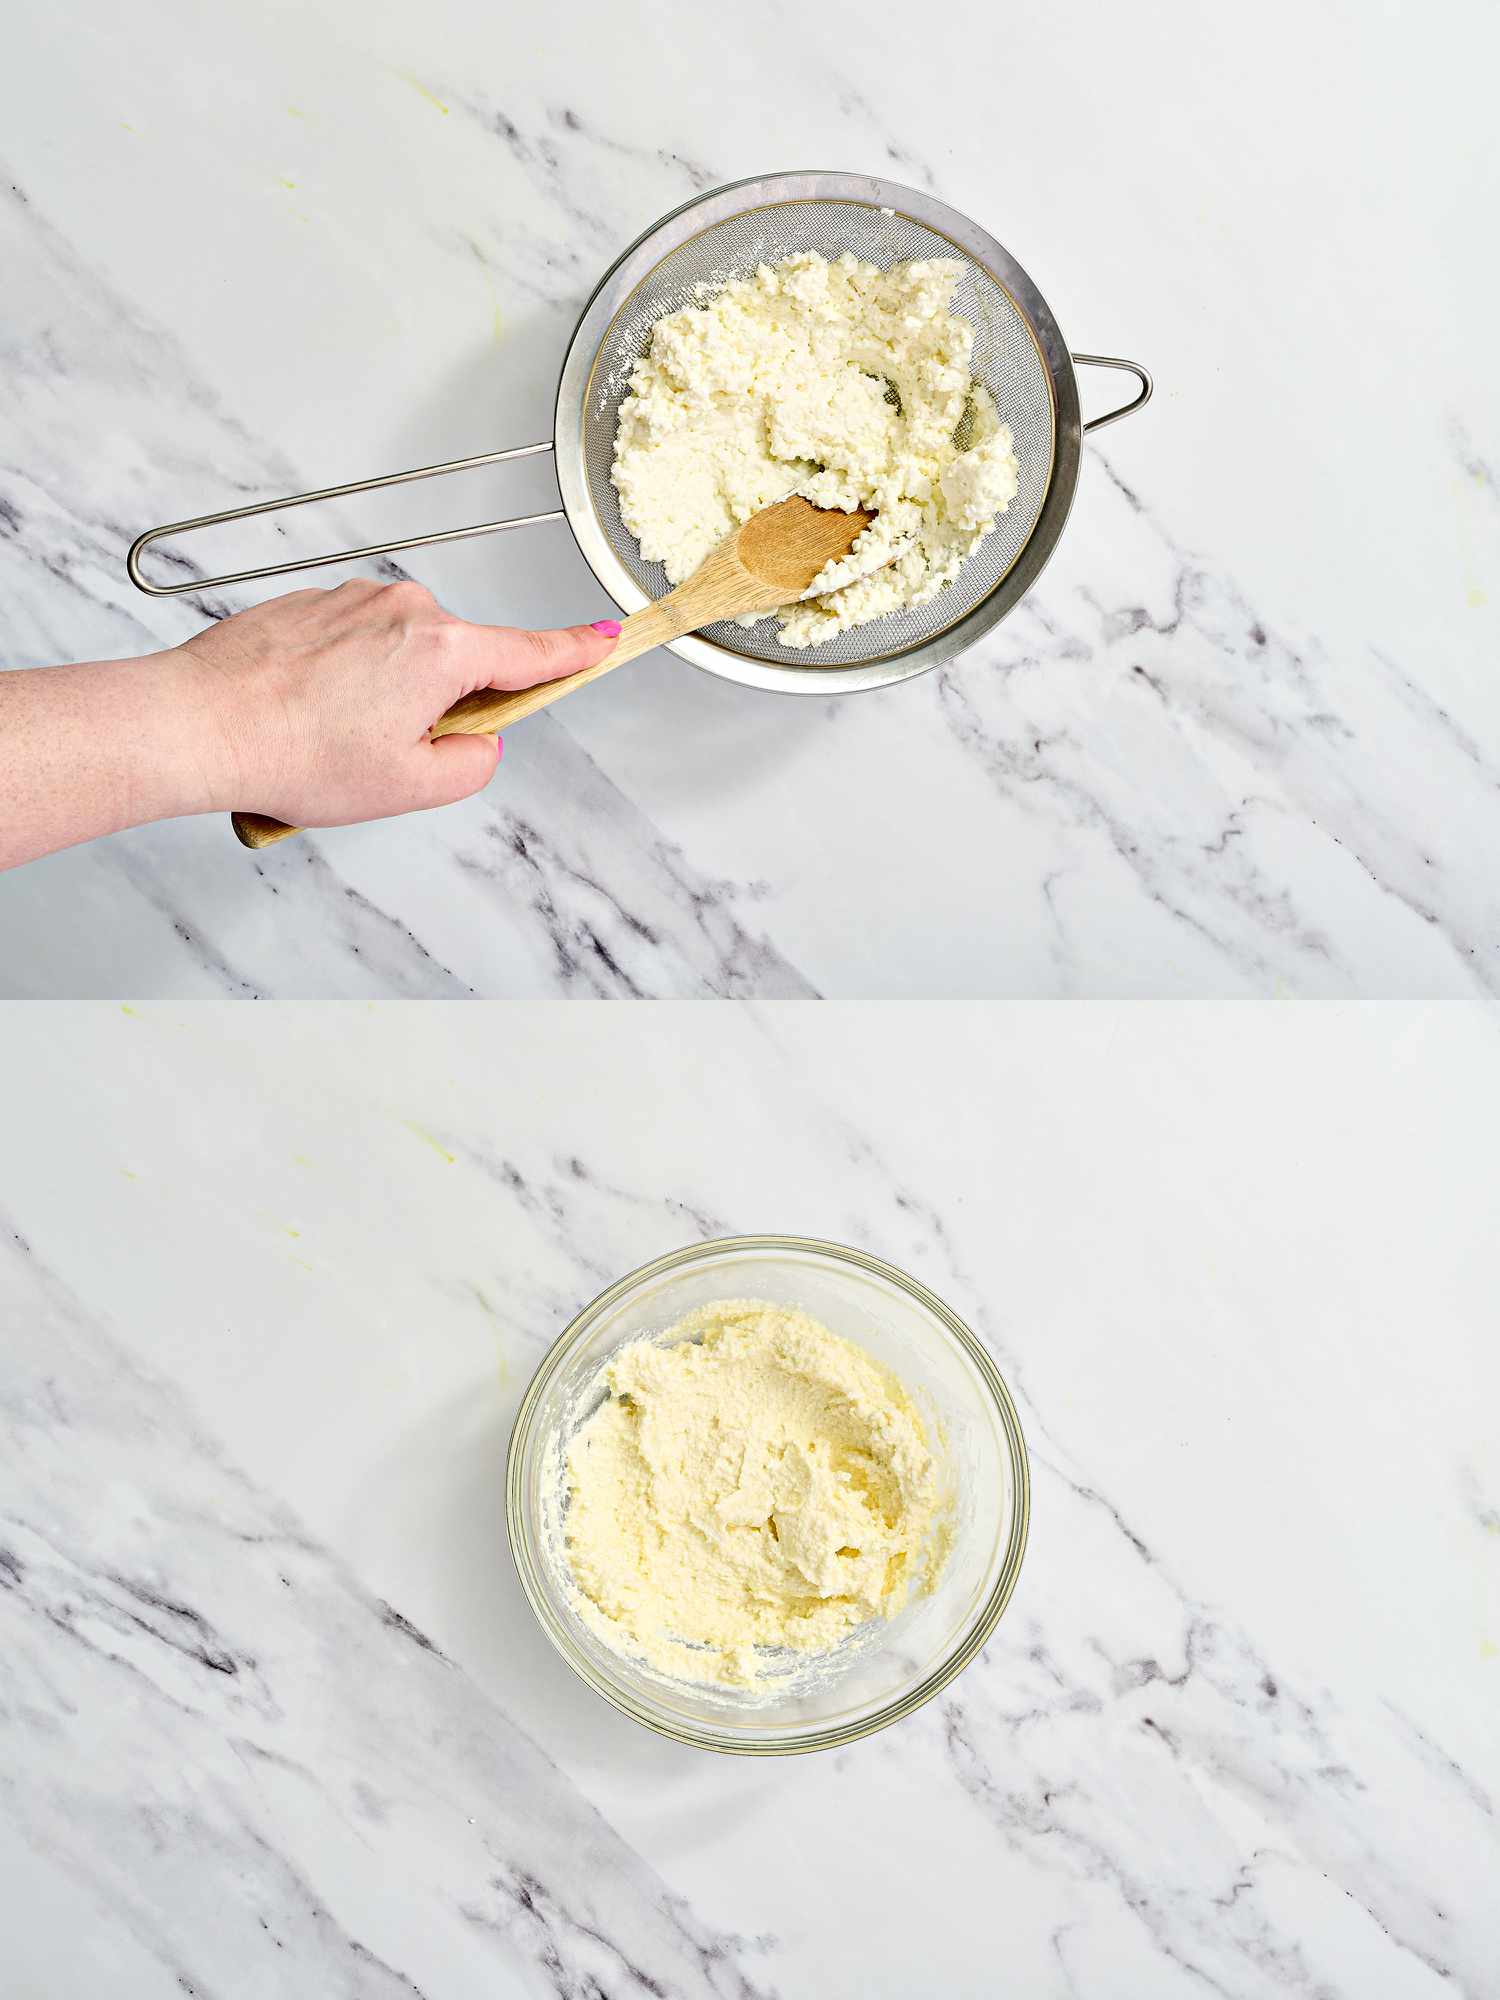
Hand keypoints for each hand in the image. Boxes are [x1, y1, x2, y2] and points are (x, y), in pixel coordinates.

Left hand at [176, 578, 619, 826]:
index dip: (575, 652)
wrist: (198, 723)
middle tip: (389, 756)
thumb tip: (477, 744)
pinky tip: (305, 719)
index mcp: (441, 650)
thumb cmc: (293, 753)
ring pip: (398, 657)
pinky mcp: (308, 605)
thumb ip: (468, 766)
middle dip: (439, 707)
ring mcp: (350, 600)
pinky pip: (350, 648)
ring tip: (331, 742)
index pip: (529, 653)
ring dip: (382, 698)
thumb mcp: (407, 787)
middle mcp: (402, 608)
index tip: (607, 638)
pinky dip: (339, 684)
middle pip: (456, 662)